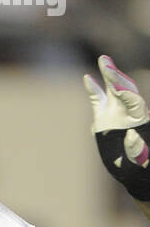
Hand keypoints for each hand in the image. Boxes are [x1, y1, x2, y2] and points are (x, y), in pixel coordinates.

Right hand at [83, 55, 149, 204]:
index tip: (119, 91)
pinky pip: (97, 98)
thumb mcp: (139, 161)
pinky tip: (87, 78)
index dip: (127, 95)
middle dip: (117, 78)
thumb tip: (132, 136)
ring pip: (112, 88)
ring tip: (103, 60)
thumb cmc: (137, 164)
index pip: (135, 102)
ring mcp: (115, 110)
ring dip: (108, 74)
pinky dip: (92, 89)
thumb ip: (137, 150)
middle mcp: (129, 110)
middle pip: (125, 88)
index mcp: (140, 118)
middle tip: (108, 67)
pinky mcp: (102, 114)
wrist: (129, 166)